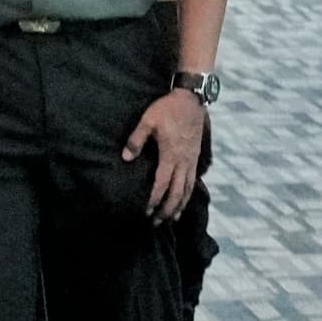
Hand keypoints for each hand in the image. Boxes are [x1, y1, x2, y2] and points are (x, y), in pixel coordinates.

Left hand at [123, 87, 206, 222]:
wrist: (192, 98)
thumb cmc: (168, 108)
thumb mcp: (148, 120)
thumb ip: (136, 140)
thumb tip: (126, 158)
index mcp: (170, 154)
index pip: (161, 184)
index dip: (154, 199)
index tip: (146, 212)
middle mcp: (183, 161)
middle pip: (177, 192)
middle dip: (167, 209)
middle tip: (157, 222)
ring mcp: (191, 159)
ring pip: (187, 188)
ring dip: (179, 205)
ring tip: (172, 218)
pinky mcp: (196, 155)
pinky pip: (193, 180)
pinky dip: (189, 193)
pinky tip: (185, 199)